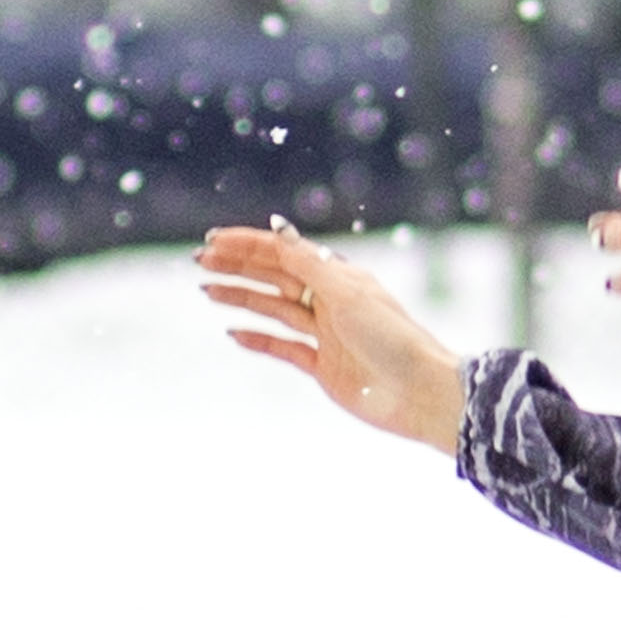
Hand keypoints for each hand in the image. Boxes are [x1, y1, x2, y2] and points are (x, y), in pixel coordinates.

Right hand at [197, 220, 464, 448]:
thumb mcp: (347, 293)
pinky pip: (283, 348)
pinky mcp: (323, 366)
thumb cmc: (392, 338)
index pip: (284, 252)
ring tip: (206, 290)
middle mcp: (330, 301)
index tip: (212, 241)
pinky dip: (258, 339)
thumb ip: (308, 263)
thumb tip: (276, 227)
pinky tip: (233, 333)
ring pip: (274, 309)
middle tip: (199, 263)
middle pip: (275, 277)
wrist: (420, 393)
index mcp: (339, 276)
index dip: (248, 245)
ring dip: (241, 298)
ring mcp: (326, 334)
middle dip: (237, 268)